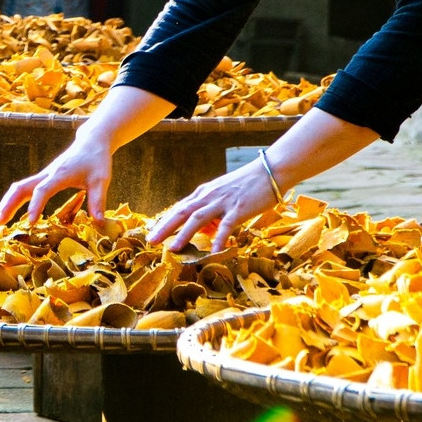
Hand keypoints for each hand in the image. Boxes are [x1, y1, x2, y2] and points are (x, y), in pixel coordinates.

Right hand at [0, 133, 113, 224]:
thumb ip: (98, 201)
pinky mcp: (44, 178)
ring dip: (7, 203)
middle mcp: (47, 174)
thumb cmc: (97, 159)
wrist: (91, 141)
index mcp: (60, 174)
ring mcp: (44, 175)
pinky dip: (14, 200)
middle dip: (8, 205)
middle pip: (21, 188)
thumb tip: (99, 224)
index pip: (42, 190)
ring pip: (19, 188)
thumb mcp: (101, 180)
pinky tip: (9, 213)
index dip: (35, 206)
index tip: (30, 223)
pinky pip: (24, 189)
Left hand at [147, 159, 281, 252]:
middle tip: (151, 241)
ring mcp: (223, 202)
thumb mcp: (224, 194)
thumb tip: (202, 229)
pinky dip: (218, 238)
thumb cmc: (249, 184)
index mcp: (205, 192)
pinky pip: (225, 225)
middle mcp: (209, 196)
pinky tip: (213, 252)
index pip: (180, 208)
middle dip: (165, 227)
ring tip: (173, 248)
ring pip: (198, 218)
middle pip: (182, 212)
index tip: (152, 233)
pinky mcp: (238, 208)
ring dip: (183, 234)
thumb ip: (212, 210)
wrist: (270, 170)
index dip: (165, 221)